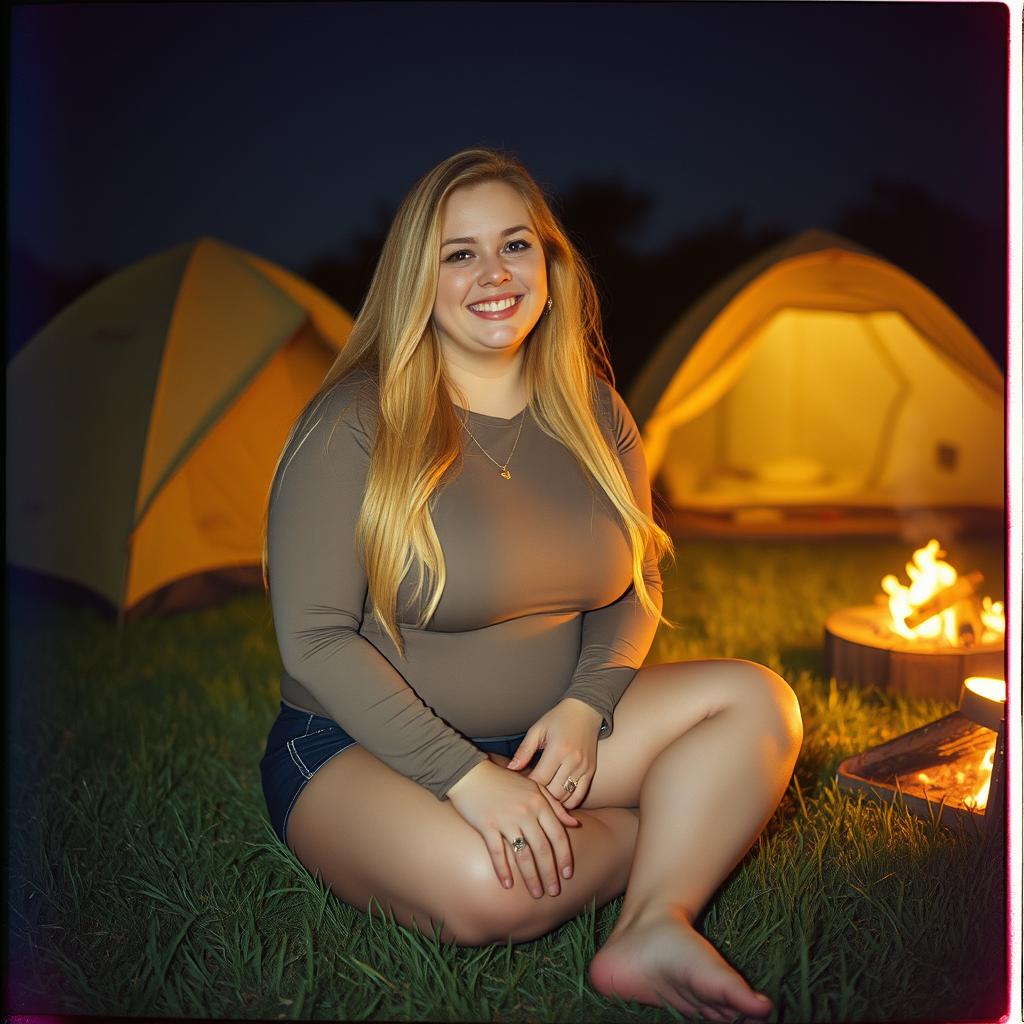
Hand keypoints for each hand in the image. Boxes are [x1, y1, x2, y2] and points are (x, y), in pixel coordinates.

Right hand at [447, 758, 579, 897]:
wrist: (470, 773)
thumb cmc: (504, 781)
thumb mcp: (534, 786)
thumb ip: (555, 805)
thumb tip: (574, 823)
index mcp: (539, 803)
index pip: (558, 835)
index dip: (564, 857)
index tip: (568, 874)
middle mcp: (526, 813)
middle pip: (543, 849)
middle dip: (550, 873)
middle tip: (554, 892)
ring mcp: (506, 820)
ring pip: (523, 855)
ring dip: (531, 877)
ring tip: (537, 893)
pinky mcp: (487, 825)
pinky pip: (497, 853)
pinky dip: (503, 870)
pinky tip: (507, 884)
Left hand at [506, 698, 601, 810]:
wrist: (586, 711)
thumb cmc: (558, 718)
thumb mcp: (538, 729)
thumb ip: (524, 750)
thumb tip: (511, 769)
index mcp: (558, 750)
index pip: (540, 779)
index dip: (528, 786)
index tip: (519, 786)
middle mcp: (573, 761)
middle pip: (553, 792)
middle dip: (539, 796)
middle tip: (529, 794)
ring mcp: (584, 768)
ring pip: (566, 797)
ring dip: (552, 801)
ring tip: (541, 797)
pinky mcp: (590, 771)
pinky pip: (579, 796)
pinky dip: (567, 802)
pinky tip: (557, 799)